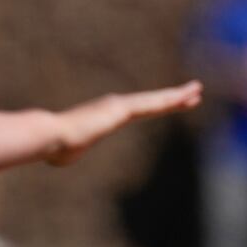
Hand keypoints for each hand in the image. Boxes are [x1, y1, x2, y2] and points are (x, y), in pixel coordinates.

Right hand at [46, 82, 202, 166]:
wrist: (48, 137)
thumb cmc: (53, 148)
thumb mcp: (66, 154)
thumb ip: (71, 152)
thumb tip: (62, 155)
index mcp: (103, 116)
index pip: (135, 111)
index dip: (154, 107)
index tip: (168, 104)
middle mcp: (113, 106)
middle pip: (150, 102)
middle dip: (172, 98)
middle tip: (193, 93)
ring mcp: (118, 106)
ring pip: (155, 101)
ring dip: (178, 96)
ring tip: (197, 91)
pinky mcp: (122, 109)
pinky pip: (153, 104)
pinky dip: (171, 100)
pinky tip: (188, 97)